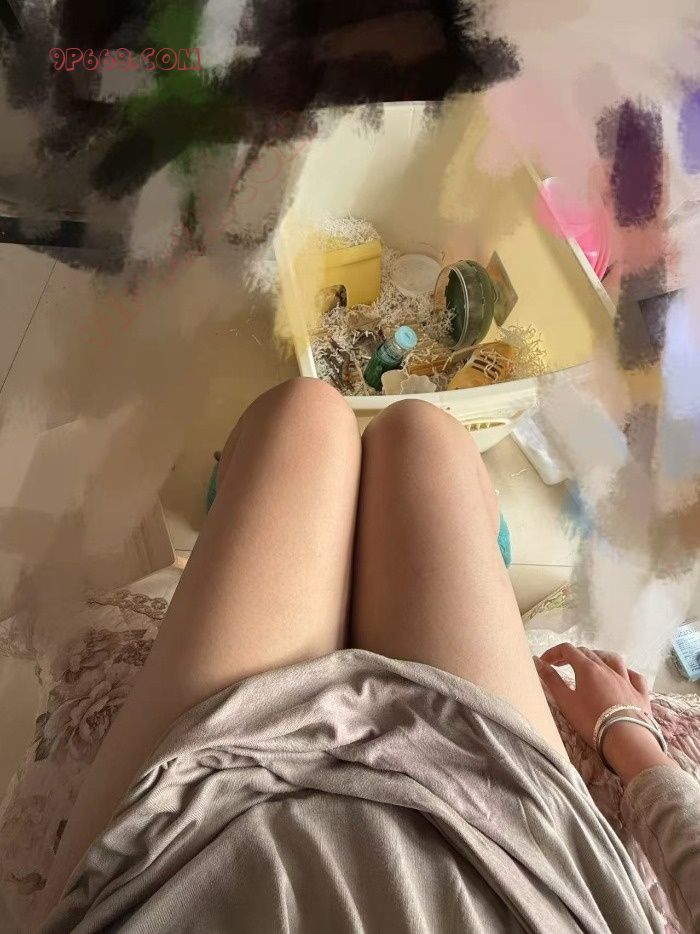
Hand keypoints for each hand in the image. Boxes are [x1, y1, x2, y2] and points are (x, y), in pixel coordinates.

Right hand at [534, 643, 674, 783]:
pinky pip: (635, 676)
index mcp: (587, 668)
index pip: (567, 650)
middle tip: (561, 665)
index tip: (544, 662)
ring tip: (592, 663)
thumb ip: (551, 680)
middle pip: (588, 653)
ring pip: (613, 659)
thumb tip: (537, 662)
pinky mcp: (640, 694)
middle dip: (571, 655)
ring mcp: (626, 680)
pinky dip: (626, 672)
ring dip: (599, 656)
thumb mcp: (566, 702)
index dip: (553, 652)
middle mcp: (607, 669)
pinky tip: (622, 676)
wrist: (627, 740)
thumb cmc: (591, 721)